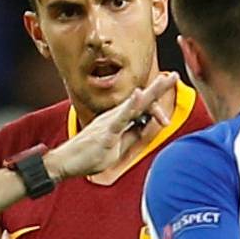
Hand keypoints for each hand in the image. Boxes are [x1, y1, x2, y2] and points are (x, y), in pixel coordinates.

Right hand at [50, 72, 179, 180]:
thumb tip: (147, 125)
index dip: (156, 105)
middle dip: (159, 88)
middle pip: (141, 100)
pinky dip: (131, 105)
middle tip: (175, 75)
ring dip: (151, 92)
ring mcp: (110, 122)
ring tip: (166, 79)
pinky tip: (139, 94)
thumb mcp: (116, 147)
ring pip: (134, 105)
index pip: (141, 108)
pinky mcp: (106, 131)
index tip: (169, 103)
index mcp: (118, 120)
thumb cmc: (87, 156)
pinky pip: (120, 117)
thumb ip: (132, 135)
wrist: (64, 163)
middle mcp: (115, 116)